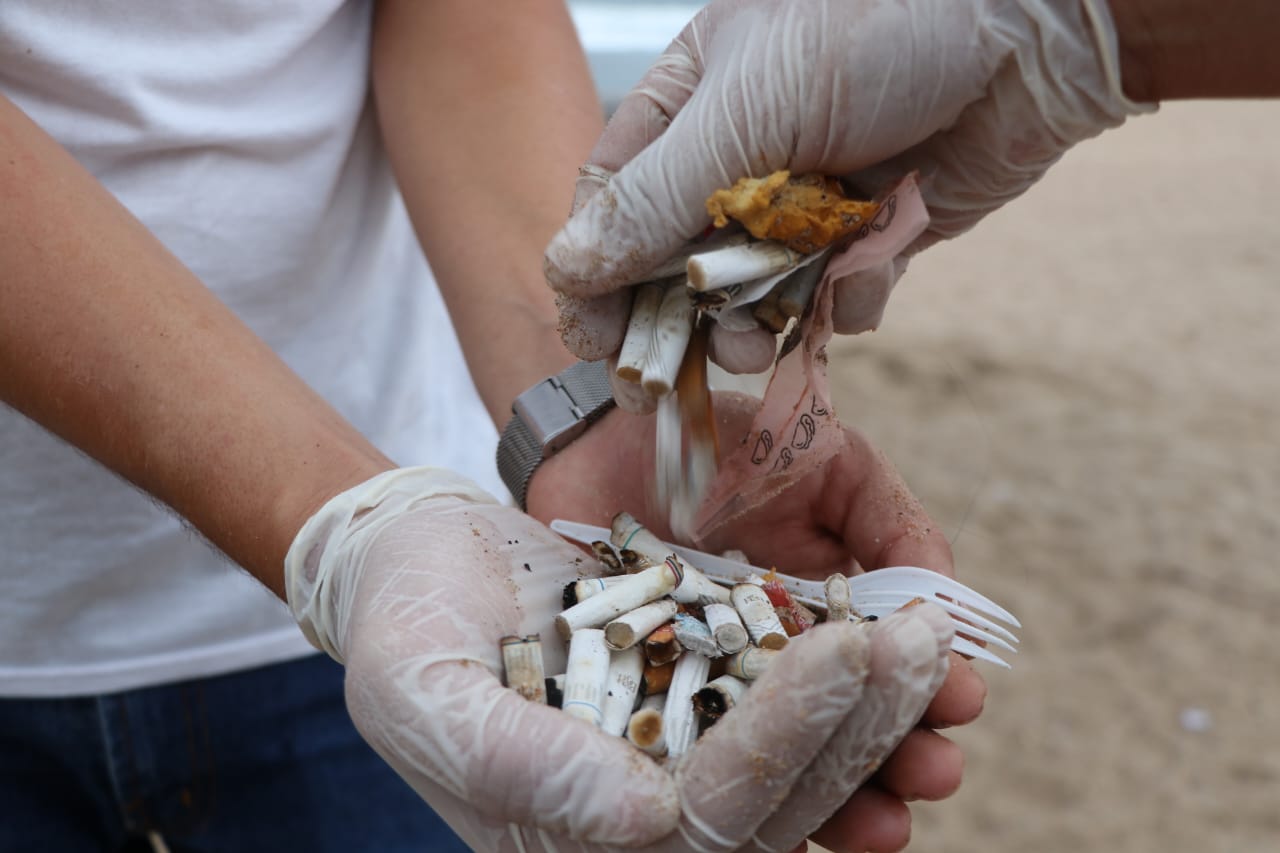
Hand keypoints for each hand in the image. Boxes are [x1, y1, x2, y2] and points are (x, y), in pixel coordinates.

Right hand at [286, 467, 956, 850]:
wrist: (407, 561)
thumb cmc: (399, 631)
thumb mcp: (430, 696)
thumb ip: (525, 766)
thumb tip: (647, 821)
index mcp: (583, 839)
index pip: (710, 813)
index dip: (786, 739)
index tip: (848, 652)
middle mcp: (643, 815)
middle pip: (779, 792)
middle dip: (861, 723)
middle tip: (931, 645)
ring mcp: (676, 754)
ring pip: (798, 749)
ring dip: (873, 702)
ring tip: (936, 635)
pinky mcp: (695, 690)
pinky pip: (779, 686)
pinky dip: (839, 661)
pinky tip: (894, 616)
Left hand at [529, 396, 987, 850]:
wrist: (613, 436)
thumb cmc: (731, 446)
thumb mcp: (829, 466)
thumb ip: (889, 522)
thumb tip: (947, 596)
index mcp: (835, 615)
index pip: (893, 668)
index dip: (932, 687)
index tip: (962, 700)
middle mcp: (784, 665)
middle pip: (850, 728)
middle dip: (900, 757)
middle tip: (933, 773)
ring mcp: (720, 688)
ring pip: (785, 761)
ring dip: (840, 801)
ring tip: (882, 826)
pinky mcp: (654, 701)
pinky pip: (697, 765)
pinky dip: (740, 804)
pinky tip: (778, 834)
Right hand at [544, 0, 1149, 362]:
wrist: (1034, 32)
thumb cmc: (876, 30)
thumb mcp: (744, 110)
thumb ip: (651, 198)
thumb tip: (566, 269)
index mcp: (689, 105)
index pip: (612, 201)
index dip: (594, 274)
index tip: (592, 342)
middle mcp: (740, 157)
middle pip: (675, 263)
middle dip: (673, 321)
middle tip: (659, 384)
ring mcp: (808, 201)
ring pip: (754, 295)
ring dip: (753, 325)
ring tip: (761, 340)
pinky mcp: (872, 235)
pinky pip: (836, 294)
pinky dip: (848, 296)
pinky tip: (871, 266)